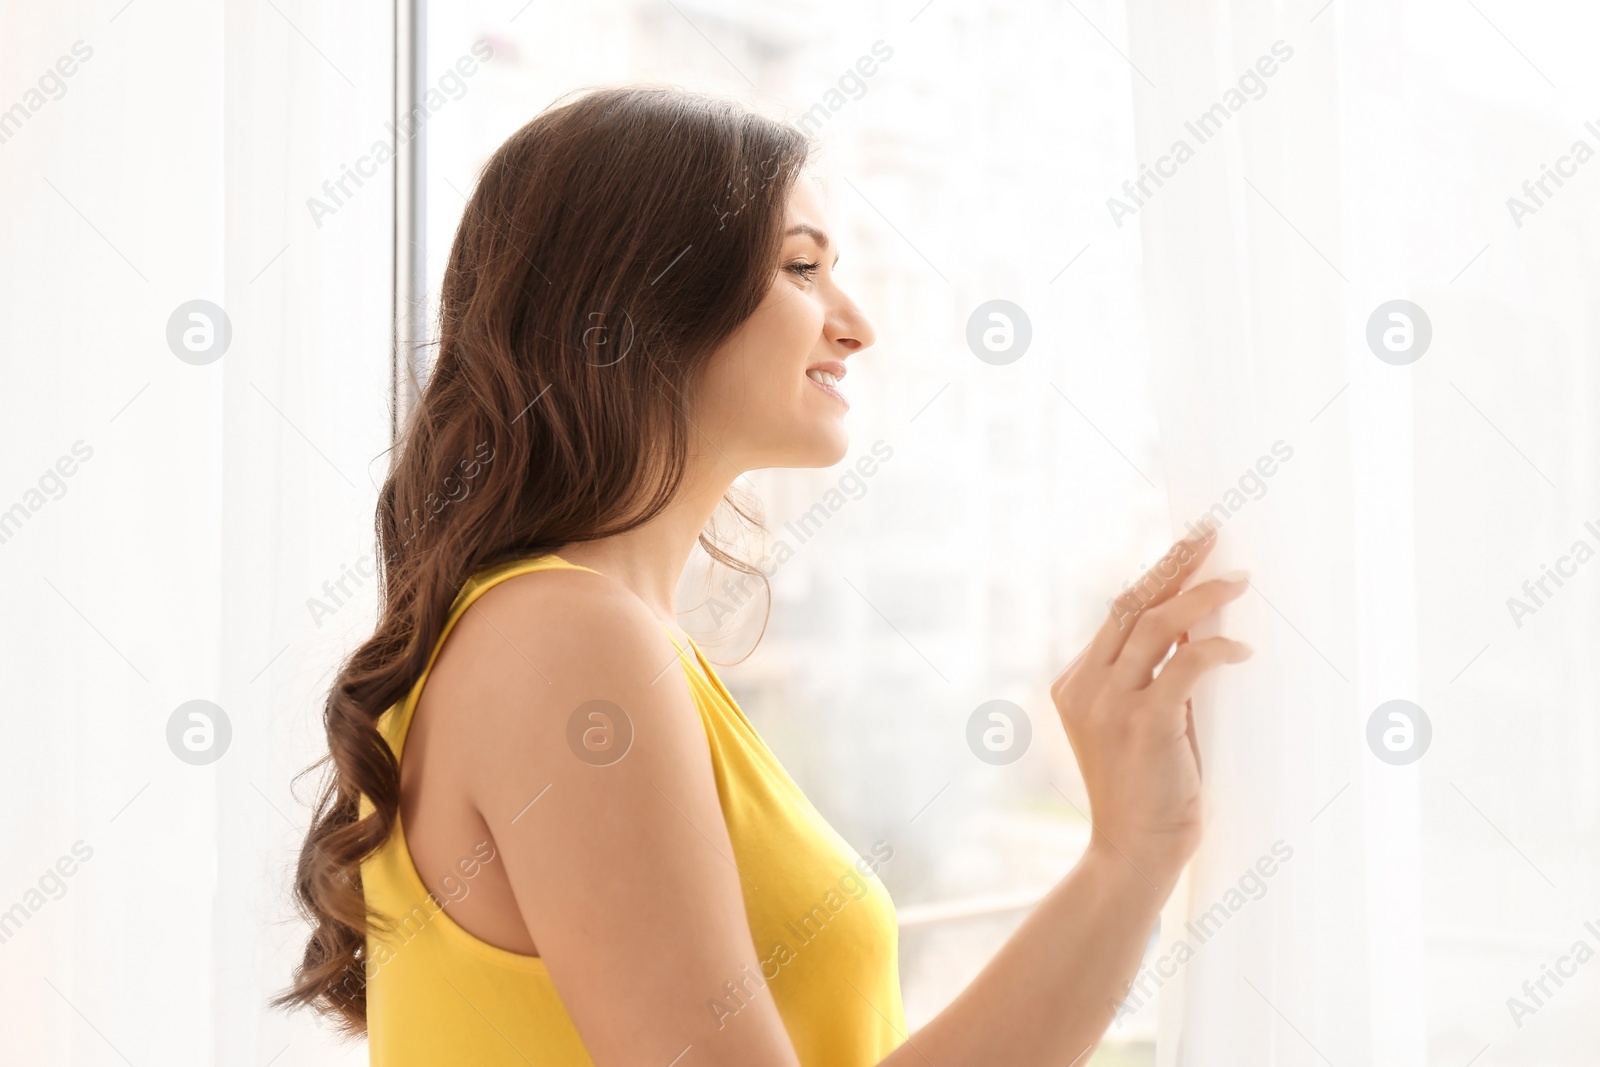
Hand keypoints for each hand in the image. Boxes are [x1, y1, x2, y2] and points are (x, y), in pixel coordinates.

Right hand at [1050, 530, 1251, 885]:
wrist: (1132, 854)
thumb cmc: (1145, 795)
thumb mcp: (1138, 727)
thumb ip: (1150, 682)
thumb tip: (1192, 633)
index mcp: (1074, 684)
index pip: (1115, 615)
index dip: (1153, 578)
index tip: (1185, 550)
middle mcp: (1083, 687)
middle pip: (1130, 605)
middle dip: (1173, 565)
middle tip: (1209, 535)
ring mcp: (1108, 704)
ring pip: (1154, 625)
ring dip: (1200, 596)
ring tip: (1237, 580)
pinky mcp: (1142, 724)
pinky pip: (1185, 665)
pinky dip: (1215, 649)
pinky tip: (1241, 649)